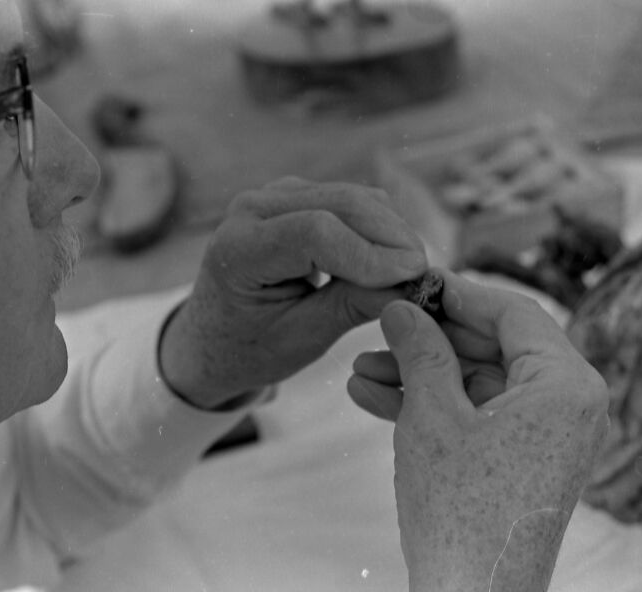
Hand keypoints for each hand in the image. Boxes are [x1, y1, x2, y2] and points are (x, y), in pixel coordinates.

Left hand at [159, 178, 426, 408]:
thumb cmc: (250, 346)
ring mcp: (272, 195)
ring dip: (391, 230)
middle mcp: (251, 209)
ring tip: (412, 273)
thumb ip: (353, 306)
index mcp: (238, 249)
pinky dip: (378, 226)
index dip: (371, 253)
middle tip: (427, 275)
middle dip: (393, 237)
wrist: (215, 338)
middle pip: (341, 204)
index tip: (414, 277)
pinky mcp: (294, 195)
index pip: (314, 233)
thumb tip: (416, 285)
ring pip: (352, 196)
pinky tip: (392, 260)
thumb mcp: (302, 337)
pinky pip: (350, 199)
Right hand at [348, 271, 608, 591]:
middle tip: (377, 329)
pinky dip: (430, 407)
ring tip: (359, 370)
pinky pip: (475, 415)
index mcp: (564, 385)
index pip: (512, 312)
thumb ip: (420, 350)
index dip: (455, 294)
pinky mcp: (521, 460)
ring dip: (418, 375)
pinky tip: (372, 399)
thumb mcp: (431, 414)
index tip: (410, 283)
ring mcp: (544, 436)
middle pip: (491, 347)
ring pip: (476, 383)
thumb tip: (402, 308)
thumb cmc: (459, 508)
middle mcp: (566, 406)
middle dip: (427, 341)